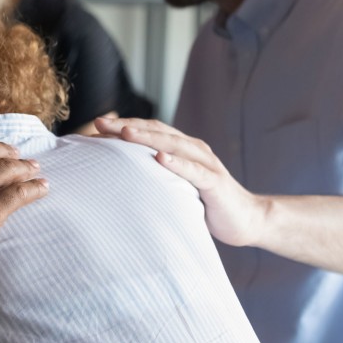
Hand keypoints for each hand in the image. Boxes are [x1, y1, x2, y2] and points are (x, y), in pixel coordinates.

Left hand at [94, 116, 265, 246]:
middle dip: (127, 126)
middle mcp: (194, 150)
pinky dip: (177, 163)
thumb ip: (156, 177)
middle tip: (99, 122)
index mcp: (182, 149)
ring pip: (173, 145)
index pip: (149, 130)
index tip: (94, 126)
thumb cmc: (207, 205)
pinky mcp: (215, 182)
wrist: (248, 220)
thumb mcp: (176, 187)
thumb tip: (120, 179)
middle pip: (156, 131)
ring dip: (148, 138)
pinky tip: (160, 158)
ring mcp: (205, 163)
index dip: (122, 126)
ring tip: (124, 133)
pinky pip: (194, 170)